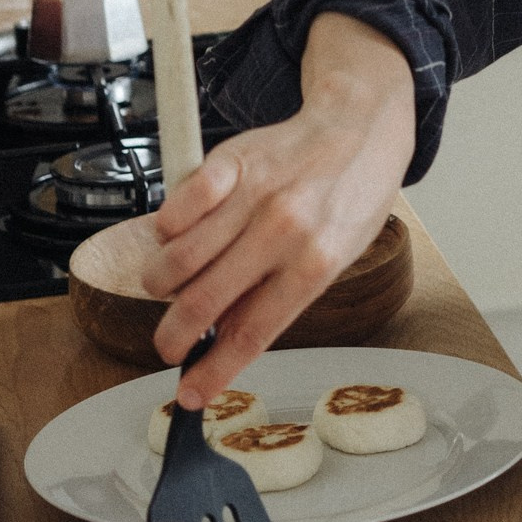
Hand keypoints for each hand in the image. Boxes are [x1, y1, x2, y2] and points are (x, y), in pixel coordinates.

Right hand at [142, 12, 418, 402]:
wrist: (360, 126)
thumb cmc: (350, 196)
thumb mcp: (335, 259)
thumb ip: (280, 296)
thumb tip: (224, 336)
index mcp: (316, 265)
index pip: (251, 334)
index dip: (213, 371)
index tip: (189, 394)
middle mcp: (283, 232)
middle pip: (203, 301)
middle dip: (172, 337)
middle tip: (167, 344)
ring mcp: (254, 195)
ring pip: (177, 257)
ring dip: (160, 283)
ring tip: (167, 285)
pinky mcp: (230, 161)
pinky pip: (177, 207)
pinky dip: (166, 229)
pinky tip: (175, 235)